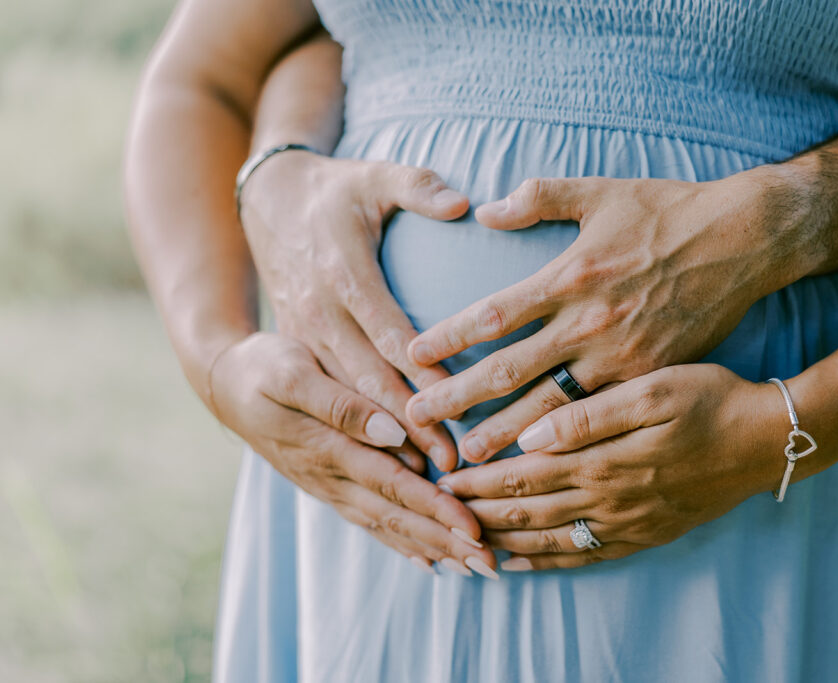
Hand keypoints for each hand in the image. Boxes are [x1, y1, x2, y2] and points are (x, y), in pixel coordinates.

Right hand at [210, 332, 498, 576]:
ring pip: (387, 525)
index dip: (435, 509)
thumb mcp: (293, 373)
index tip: (474, 530)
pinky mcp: (329, 485)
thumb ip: (341, 405)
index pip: (393, 485)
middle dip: (446, 542)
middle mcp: (331, 477)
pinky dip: (402, 542)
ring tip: (474, 567)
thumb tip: (389, 431)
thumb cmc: (261, 368)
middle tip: (492, 563)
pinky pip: (371, 521)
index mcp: (328, 448)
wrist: (222, 383)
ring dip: (432, 548)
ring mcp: (329, 486)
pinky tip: (431, 560)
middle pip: (397, 517)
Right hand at [240, 150, 470, 470]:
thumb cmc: (333, 192)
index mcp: (341, 276)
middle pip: (367, 382)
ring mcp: (305, 337)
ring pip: (348, 401)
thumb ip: (417, 187)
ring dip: (385, 443)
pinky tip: (390, 466)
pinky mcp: (300, 351)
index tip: (454, 405)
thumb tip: (463, 201)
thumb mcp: (373, 176)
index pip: (386, 333)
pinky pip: (331, 400)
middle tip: (447, 463)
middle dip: (407, 427)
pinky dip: (360, 435)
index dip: (420, 371)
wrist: (266, 203)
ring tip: (424, 479)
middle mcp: (319, 316)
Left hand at [405, 171, 804, 461]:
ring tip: (465, 456)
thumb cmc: (669, 211)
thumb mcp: (601, 192)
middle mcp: (590, 321)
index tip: (410, 354)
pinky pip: (598, 416)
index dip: (447, 336)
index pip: (493, 312)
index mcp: (570, 274)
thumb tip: (485, 210)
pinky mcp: (650, 375)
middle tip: (416, 420)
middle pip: (509, 368)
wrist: (744, 240)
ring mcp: (621, 355)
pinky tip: (539, 459)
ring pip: (549, 405)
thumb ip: (538, 198)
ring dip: (503, 432)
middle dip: (458, 397)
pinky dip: (564, 440)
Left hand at [436, 365, 780, 570]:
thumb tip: (531, 434)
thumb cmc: (711, 400)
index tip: (442, 479)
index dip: (480, 480)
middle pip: (529, 509)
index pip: (525, 474)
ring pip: (550, 538)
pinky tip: (522, 562)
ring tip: (465, 543)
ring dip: (504, 540)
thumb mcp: (653, 389)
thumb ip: (589, 415)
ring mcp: (628, 521)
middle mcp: (609, 497)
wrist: (768, 440)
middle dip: (479, 512)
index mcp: (603, 457)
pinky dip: (547, 561)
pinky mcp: (646, 532)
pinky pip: (585, 555)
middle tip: (439, 512)